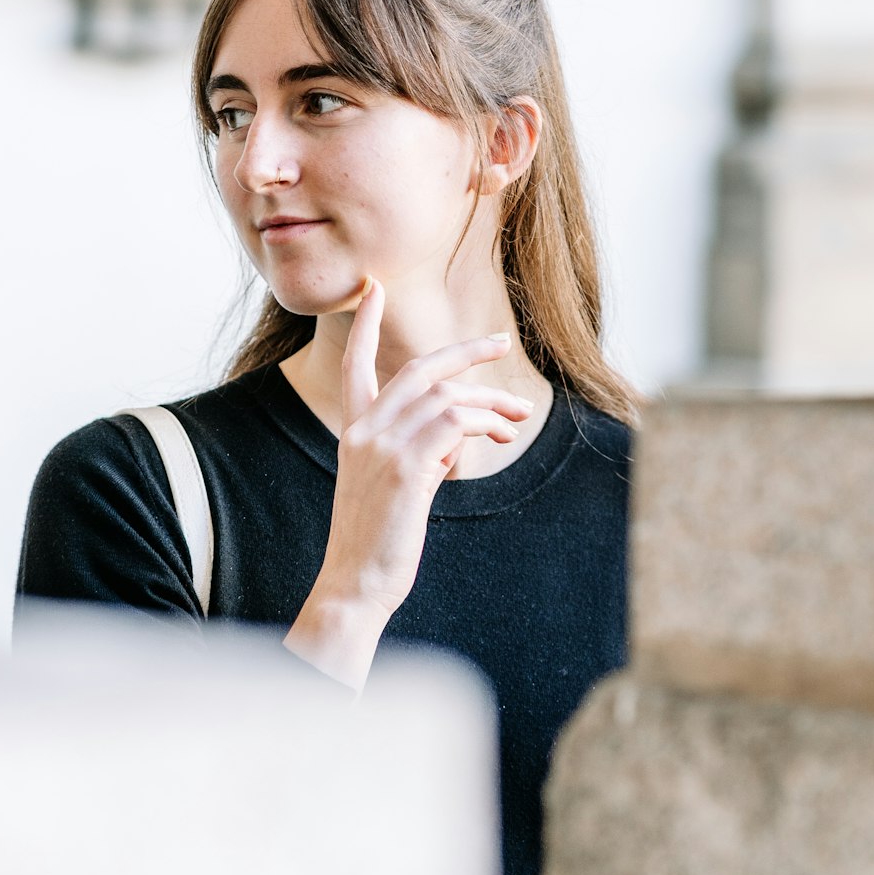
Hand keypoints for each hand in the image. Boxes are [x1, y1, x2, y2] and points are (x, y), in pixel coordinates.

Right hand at [283, 278, 532, 687]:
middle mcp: (364, 432)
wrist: (356, 585)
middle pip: (419, 369)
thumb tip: (454, 441)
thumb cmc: (377, 544)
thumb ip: (419, 455)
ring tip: (519, 414)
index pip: (354, 367)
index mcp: (355, 434)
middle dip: (463, 351)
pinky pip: (455, 422)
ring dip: (492, 400)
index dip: (364, 326)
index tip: (374, 290)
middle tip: (499, 342)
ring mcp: (383, 447)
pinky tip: (499, 435)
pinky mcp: (406, 467)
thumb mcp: (392, 489)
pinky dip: (483, 422)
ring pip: (448, 396)